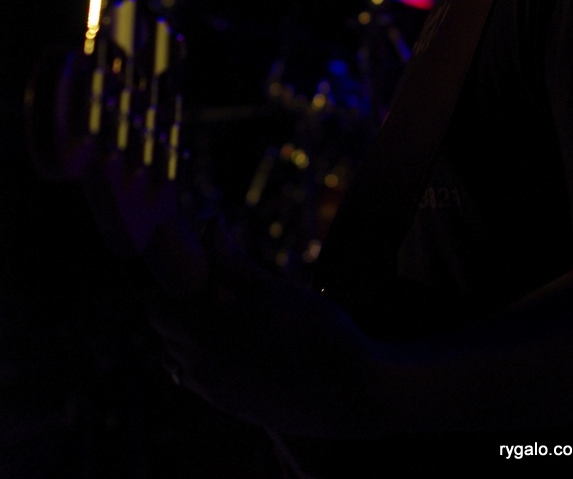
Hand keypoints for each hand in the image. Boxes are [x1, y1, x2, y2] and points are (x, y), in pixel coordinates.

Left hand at [147, 215, 373, 435]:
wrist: (352, 390)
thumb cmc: (313, 330)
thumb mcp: (270, 288)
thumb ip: (232, 261)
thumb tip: (210, 224)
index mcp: (203, 334)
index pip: (158, 311)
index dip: (172, 288)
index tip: (197, 273)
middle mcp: (201, 369)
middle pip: (168, 337)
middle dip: (184, 311)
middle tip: (217, 289)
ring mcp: (217, 395)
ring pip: (184, 363)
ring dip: (195, 340)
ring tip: (232, 319)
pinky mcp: (236, 410)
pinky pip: (206, 383)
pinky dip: (213, 362)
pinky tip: (248, 346)